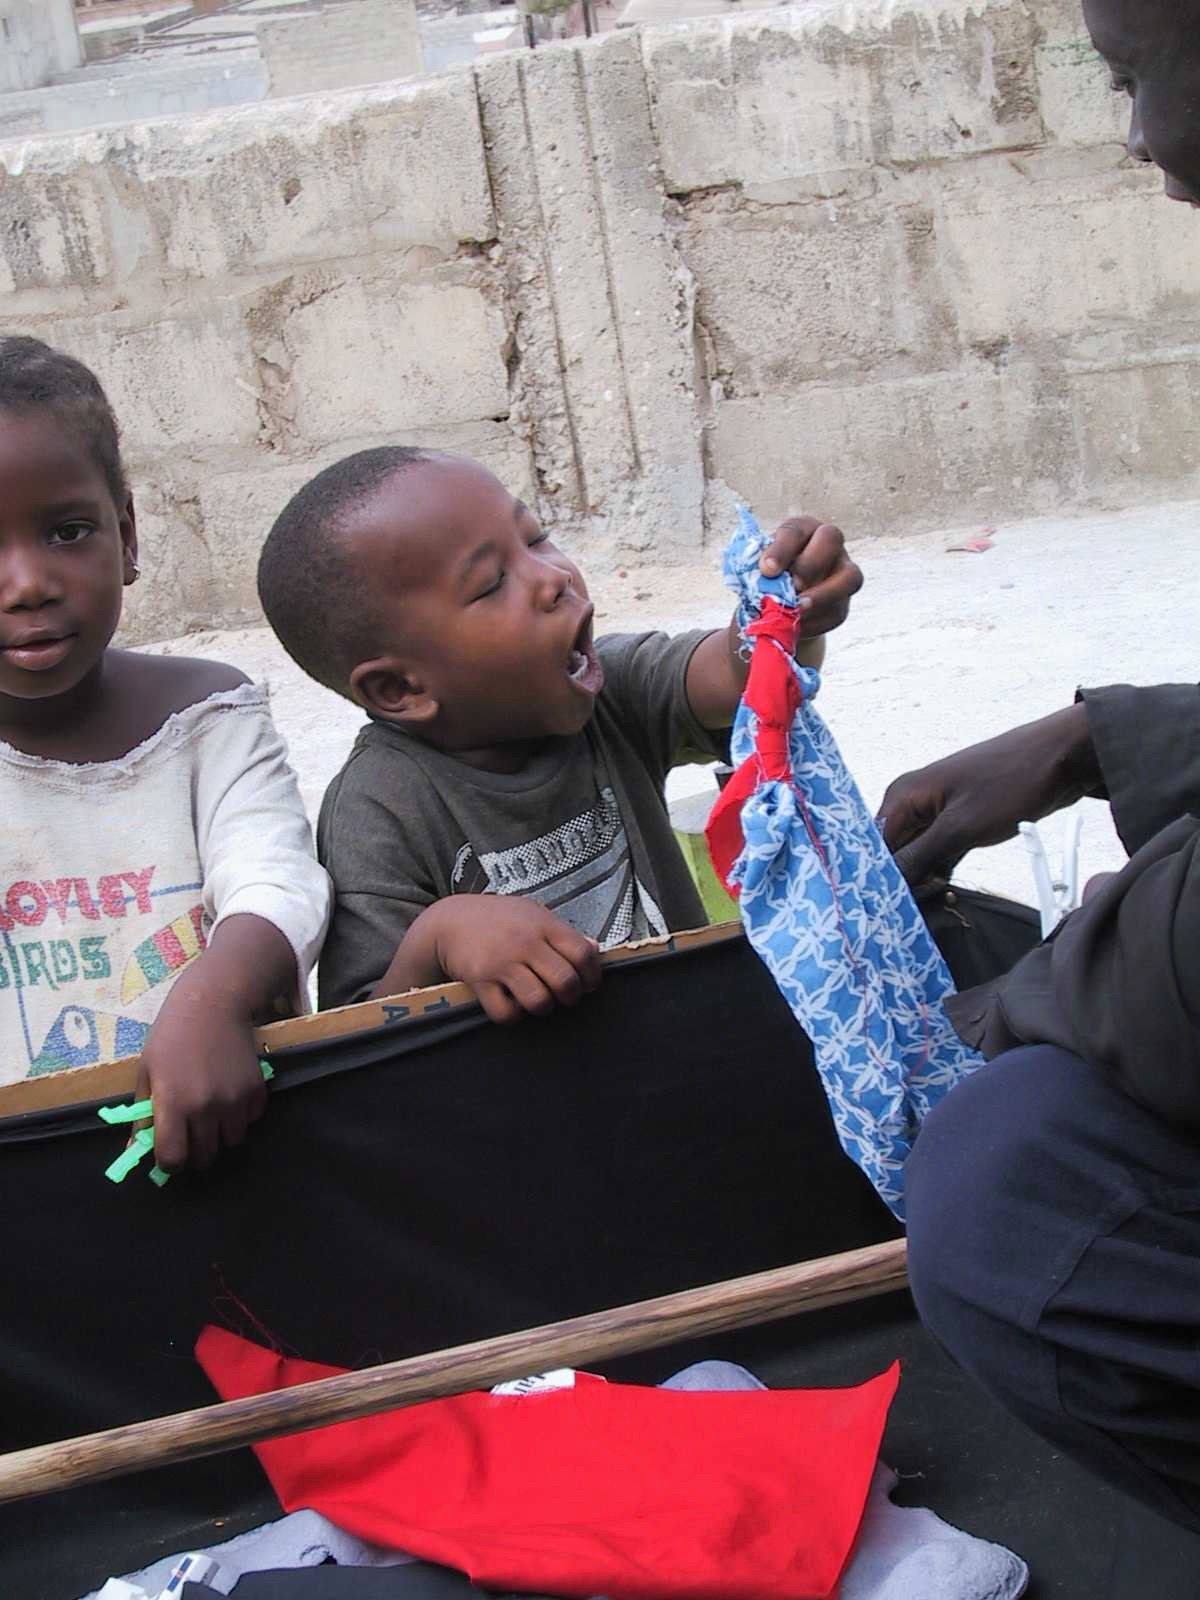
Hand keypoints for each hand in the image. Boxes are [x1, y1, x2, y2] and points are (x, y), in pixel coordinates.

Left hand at [135, 989, 267, 1172]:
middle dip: (195, 1151)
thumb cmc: (171, 1036)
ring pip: (231, 1141)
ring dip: (220, 1134)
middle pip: (204, 1156)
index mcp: (173, 1103)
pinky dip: (241, 1115)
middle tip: (190, 1133)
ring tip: (212, 1112)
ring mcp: (234, 1100)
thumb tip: (134, 1150)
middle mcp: (206, 1107)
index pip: (173, 1159)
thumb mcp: (147, 1072)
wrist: (213, 1003)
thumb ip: (142, 1114)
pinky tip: (230, 1094)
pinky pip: (251, 1120)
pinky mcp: (256, 1090)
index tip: (169, 1154)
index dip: (169, 1163)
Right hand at [429, 895, 601, 1025]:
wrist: (450, 920)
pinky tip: (512, 1003)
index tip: (587, 984)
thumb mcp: (533, 914)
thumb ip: (564, 932)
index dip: (591, 975)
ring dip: (544, 1007)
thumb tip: (596, 949)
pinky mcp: (481, 981)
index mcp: (544, 925)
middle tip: (565, 997)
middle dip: (571, 997)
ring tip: (539, 1001)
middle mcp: (526, 943)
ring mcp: (502, 962)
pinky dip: (513, 1015)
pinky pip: (506, 1012)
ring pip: (539, 1000)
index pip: (583, 954)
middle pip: (565, 981)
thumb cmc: (498, 918)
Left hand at [759, 516, 862, 636]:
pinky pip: (837, 611)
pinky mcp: (843, 603)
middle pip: (832, 539)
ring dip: (823, 595)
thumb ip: (758, 571)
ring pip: (850, 578)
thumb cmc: (766, 579)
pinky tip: (798, 627)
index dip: (781, 550)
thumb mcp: (757, 570)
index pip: (794, 531)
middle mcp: (829, 544)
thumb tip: (765, 581)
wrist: (779, 604)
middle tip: (791, 586)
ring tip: (799, 609)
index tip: (766, 570)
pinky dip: (817, 621)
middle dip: (810, 564)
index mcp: (802, 529)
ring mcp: (843, 572)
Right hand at [879, 703, 1101, 888]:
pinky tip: (946, 895)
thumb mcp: (961, 827)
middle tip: (912, 913)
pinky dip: (942, 873)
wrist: (1061, 758)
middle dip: (900, 883)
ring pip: (917, 856)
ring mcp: (937, 813)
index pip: (874, 846)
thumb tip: (886, 883)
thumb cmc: (1010, 782)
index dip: (876, 878)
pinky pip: (940, 853)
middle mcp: (914, 803)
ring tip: (931, 908)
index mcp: (904, 795)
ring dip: (923, 881)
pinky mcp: (959, 823)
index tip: (884, 909)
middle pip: (893, 853)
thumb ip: (919, 857)